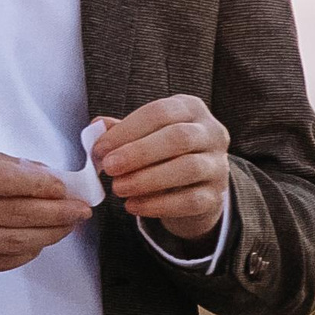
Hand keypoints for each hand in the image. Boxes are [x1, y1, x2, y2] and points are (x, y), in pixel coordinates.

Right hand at [0, 151, 92, 277]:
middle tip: (80, 210)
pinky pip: (1, 261)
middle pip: (14, 214)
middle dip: (55, 212)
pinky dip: (27, 252)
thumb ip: (6, 167)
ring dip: (48, 235)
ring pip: (12, 241)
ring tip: (68, 226)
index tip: (64, 188)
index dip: (39, 186)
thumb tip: (50, 178)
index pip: (3, 181)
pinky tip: (41, 241)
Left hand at [94, 96, 230, 240]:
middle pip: (178, 137)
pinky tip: (133, 206)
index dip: (128, 129)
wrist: (192, 186)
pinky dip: (158, 204)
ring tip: (118, 188)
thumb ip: (121, 131)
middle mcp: (211, 132)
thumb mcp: (143, 135)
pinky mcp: (216, 196)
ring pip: (188, 168)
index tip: (100, 148)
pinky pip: (190, 200)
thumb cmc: (162, 152)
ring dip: (147, 179)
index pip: (160, 112)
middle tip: (109, 167)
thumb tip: (96, 127)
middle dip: (139, 153)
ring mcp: (218, 165)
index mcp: (190, 109)